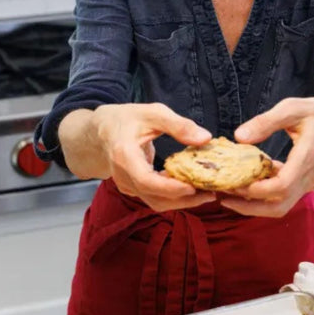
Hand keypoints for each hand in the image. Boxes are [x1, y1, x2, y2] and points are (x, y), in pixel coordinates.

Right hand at [63, 103, 215, 211]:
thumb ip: (179, 125)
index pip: (146, 180)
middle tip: (212, 194)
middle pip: (154, 197)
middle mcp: (123, 176)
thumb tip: (206, 138)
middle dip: (184, 200)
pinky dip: (174, 196)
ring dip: (181, 201)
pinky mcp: (133, 189)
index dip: (170, 188)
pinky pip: (154, 198)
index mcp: (124, 155)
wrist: (101, 131)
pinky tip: (192, 188)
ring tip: (207, 194)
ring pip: (156, 202)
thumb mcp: (153, 113)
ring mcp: (126, 185)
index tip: (193, 187)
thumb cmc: (127, 119)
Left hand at [219, 96, 313, 217]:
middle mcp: (312, 175)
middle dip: (249, 207)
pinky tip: (249, 184)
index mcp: (309, 157)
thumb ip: (265, 122)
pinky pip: (287, 196)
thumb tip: (240, 136)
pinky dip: (266, 196)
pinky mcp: (310, 182)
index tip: (233, 184)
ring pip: (282, 205)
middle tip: (224, 198)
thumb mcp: (293, 108)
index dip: (256, 191)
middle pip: (279, 206)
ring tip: (231, 194)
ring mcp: (312, 182)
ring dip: (256, 205)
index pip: (281, 187)